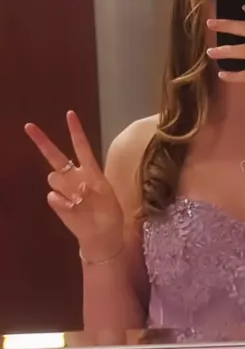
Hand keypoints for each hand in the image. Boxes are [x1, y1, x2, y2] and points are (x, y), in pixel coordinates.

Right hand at [25, 111, 122, 246]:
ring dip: (65, 185)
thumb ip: (93, 188)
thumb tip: (78, 185)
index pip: (82, 147)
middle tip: (29, 126)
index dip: (76, 131)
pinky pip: (53, 196)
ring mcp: (65, 190)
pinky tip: (73, 209)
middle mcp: (76, 177)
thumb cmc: (109, 214)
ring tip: (81, 200)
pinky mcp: (58, 204)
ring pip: (54, 177)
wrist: (103, 235)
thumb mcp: (108, 198)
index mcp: (91, 171)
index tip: (70, 114)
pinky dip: (63, 202)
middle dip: (43, 141)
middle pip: (57, 156)